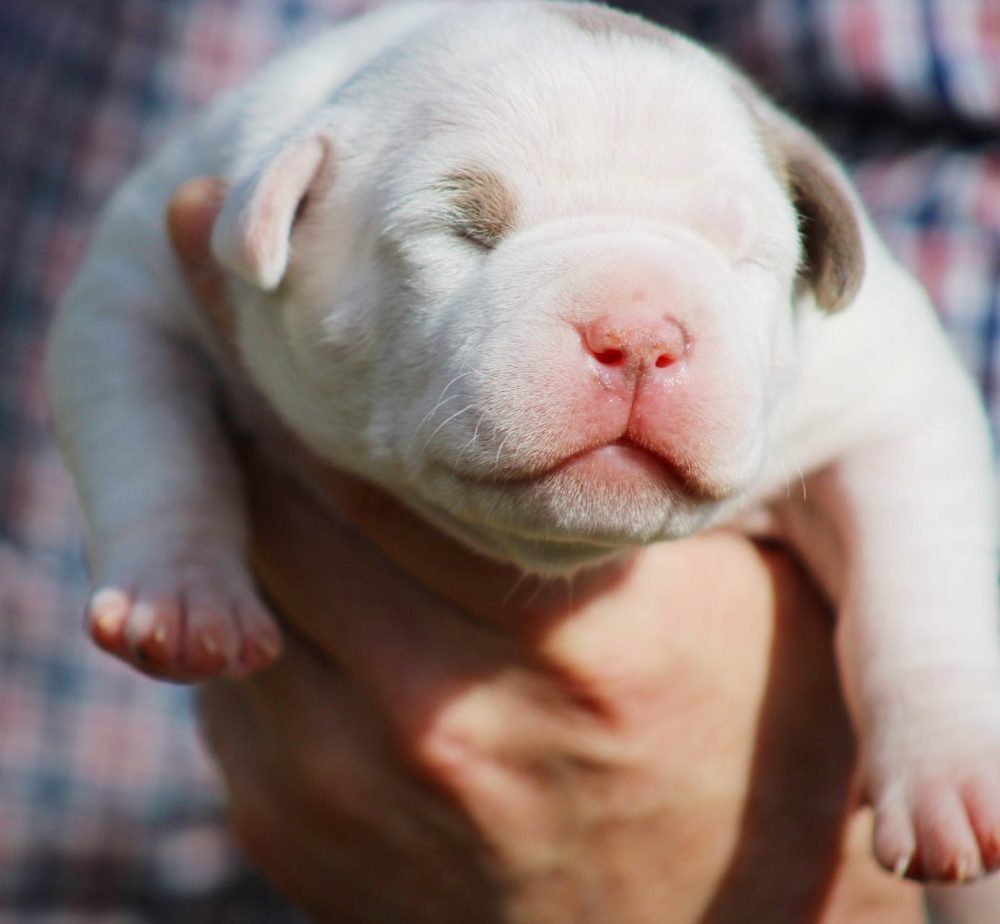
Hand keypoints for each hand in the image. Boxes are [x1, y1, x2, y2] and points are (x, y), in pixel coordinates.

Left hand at [169, 178, 923, 922]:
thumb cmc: (734, 735)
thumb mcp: (729, 602)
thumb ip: (633, 497)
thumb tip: (545, 360)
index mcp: (573, 639)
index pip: (405, 443)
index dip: (310, 333)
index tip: (249, 237)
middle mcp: (438, 712)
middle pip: (287, 496)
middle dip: (252, 382)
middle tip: (228, 280)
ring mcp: (347, 783)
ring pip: (242, 571)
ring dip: (239, 472)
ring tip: (245, 390)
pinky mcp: (290, 826)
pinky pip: (233, 664)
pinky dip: (246, 581)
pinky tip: (275, 527)